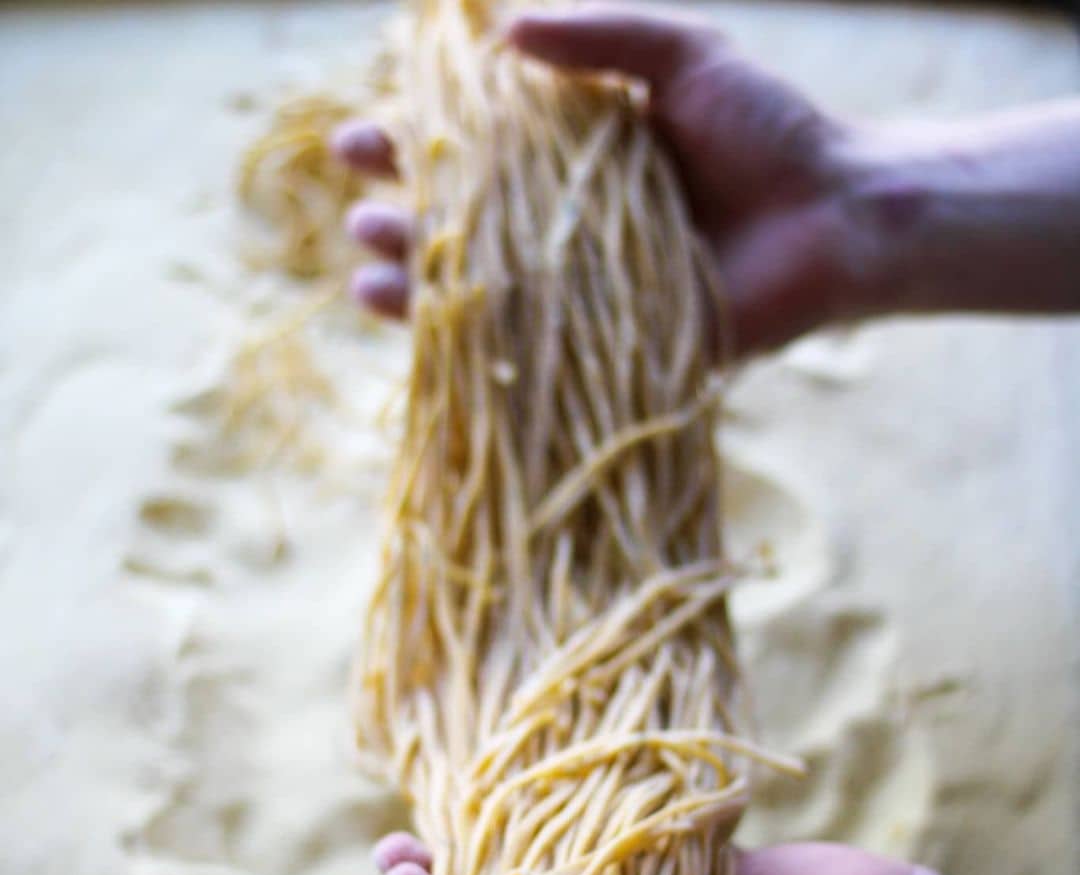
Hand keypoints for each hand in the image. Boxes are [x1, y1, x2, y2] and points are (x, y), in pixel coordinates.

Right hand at [331, 4, 875, 355]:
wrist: (835, 218)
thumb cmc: (768, 129)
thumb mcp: (684, 57)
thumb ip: (601, 35)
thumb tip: (503, 28)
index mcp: (569, 154)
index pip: (467, 149)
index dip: (407, 144)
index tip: (359, 140)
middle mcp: (561, 222)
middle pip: (458, 224)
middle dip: (398, 220)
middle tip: (359, 214)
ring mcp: (578, 288)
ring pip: (479, 290)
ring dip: (419, 286)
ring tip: (369, 276)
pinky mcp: (606, 345)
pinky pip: (530, 349)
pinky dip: (477, 347)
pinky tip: (427, 339)